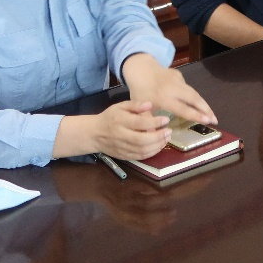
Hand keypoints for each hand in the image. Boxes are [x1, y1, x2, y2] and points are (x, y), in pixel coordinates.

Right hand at [54, 101, 170, 160]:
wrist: (94, 134)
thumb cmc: (109, 117)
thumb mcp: (120, 106)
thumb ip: (135, 105)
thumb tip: (150, 104)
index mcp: (120, 121)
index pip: (139, 123)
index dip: (154, 122)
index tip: (166, 120)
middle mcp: (121, 136)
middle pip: (142, 140)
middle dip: (159, 137)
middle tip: (169, 131)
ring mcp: (122, 148)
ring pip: (142, 150)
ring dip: (158, 146)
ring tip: (166, 138)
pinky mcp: (123, 156)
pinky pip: (140, 157)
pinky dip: (151, 153)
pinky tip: (159, 146)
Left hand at [121, 54, 216, 125]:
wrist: (140, 68)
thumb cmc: (140, 90)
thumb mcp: (141, 108)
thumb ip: (149, 123)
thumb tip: (156, 138)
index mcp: (163, 98)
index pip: (183, 108)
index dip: (196, 115)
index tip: (208, 121)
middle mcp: (173, 88)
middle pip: (194, 99)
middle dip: (206, 109)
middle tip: (215, 120)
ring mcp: (178, 80)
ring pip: (194, 93)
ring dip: (203, 104)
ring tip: (210, 114)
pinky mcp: (180, 75)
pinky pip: (187, 88)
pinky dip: (193, 96)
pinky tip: (195, 103)